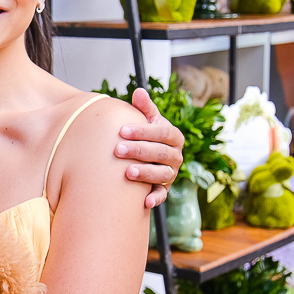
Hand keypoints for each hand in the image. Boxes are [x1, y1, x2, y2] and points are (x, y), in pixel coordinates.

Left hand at [119, 88, 183, 207]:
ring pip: (163, 174)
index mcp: (174, 136)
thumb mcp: (146, 119)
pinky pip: (162, 194)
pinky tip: (144, 201)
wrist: (144, 155)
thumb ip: (144, 107)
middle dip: (139, 151)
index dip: (143, 131)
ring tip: (126, 172)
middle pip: (161, 153)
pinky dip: (155, 198)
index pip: (162, 132)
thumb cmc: (144, 134)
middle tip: (117, 149)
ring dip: (146, 173)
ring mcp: (171, 173)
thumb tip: (138, 92)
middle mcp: (176, 155)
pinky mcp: (163, 188)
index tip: (122, 130)